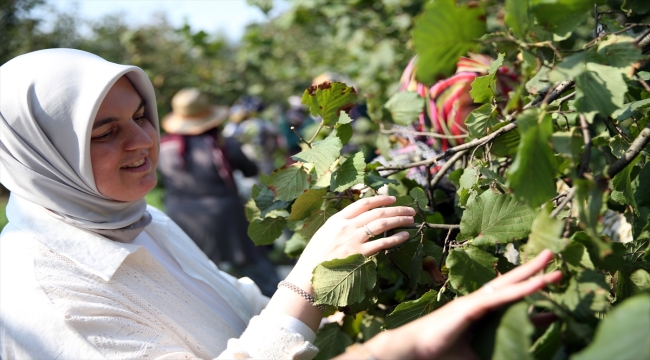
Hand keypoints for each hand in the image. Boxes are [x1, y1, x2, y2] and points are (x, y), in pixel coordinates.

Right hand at [286, 195, 414, 291]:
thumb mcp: (323, 234)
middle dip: (396, 209)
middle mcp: (347, 226)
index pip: (363, 203)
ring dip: (399, 220)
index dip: (380, 199)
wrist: (309, 277)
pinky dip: (396, 238)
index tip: (392, 198)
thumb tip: (356, 221)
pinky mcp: (360, 255)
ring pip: (382, 224)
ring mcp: (354, 240)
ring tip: (411, 219)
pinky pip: (383, 243)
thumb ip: (339, 226)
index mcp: (336, 219)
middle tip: (410, 209)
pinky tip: (405, 235)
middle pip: (377, 212)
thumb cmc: (314, 258)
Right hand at [348, 249, 561, 359]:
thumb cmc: (443, 352)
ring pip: (508, 285)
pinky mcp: (470, 307)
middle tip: (555, 262)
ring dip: (531, 274)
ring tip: (552, 264)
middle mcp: (479, 302)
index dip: (531, 295)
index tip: (554, 296)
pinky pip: (499, 297)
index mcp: (481, 311)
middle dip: (533, 272)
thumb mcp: (479, 353)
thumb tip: (518, 353)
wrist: (416, 350)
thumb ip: (497, 348)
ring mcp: (475, 302)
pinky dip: (519, 290)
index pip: (511, 300)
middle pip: (511, 283)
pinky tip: (536, 284)